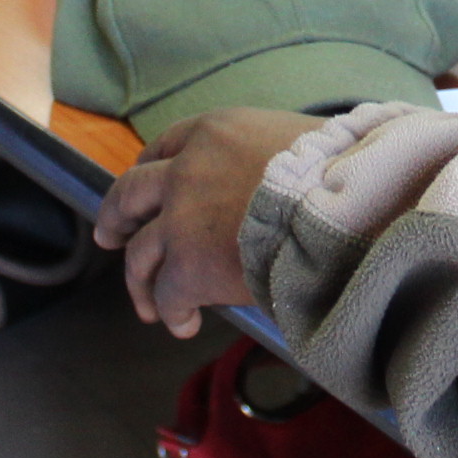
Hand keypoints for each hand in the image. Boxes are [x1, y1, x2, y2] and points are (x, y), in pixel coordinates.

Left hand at [93, 107, 323, 336]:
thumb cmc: (341, 174)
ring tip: (148, 306)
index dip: (148, 170)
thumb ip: (267, 154)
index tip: (143, 191)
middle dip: (116, 218)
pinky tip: (184, 324)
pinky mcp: (188, 267)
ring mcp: (181, 220)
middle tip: (110, 236)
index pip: (163, 147)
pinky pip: (167, 295)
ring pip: (139, 254)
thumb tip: (280, 176)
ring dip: (139, 281)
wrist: (347, 210)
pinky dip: (171, 312)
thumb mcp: (297, 141)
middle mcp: (185, 170)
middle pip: (130, 195)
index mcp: (212, 133)